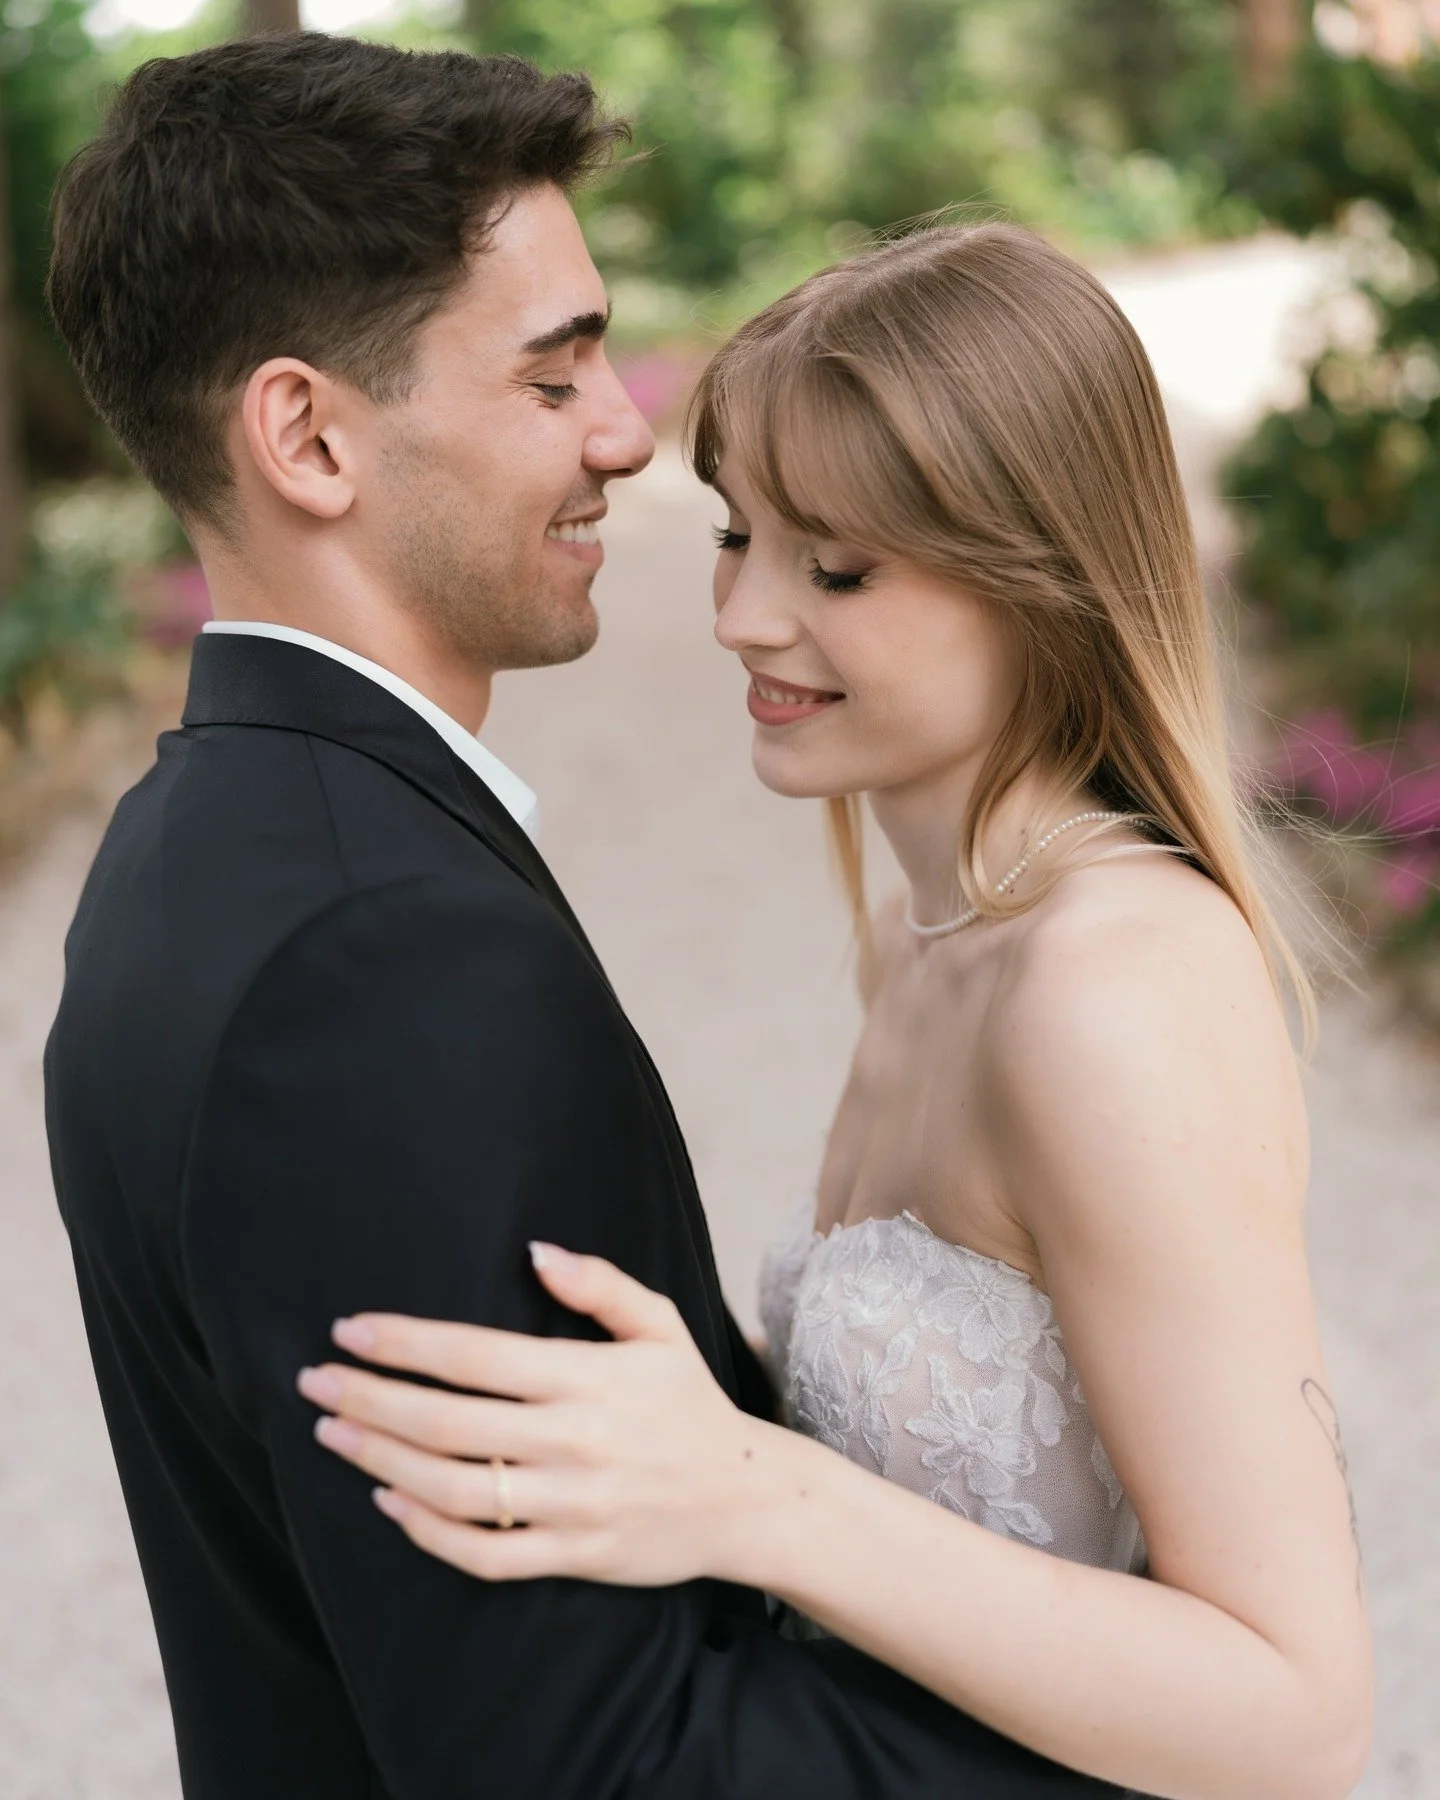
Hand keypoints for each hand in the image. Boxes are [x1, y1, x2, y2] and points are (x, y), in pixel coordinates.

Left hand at [296, 1245, 794, 1586]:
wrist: (745, 1497)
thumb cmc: (690, 1403)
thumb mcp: (659, 1327)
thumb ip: (599, 1285)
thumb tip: (535, 1252)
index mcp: (587, 1378)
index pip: (475, 1356)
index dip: (405, 1342)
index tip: (350, 1329)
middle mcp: (573, 1441)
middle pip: (447, 1423)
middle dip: (370, 1399)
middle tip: (316, 1381)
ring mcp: (571, 1505)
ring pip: (454, 1489)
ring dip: (381, 1463)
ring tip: (333, 1434)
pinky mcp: (573, 1556)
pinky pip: (486, 1555)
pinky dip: (429, 1533)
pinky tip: (389, 1503)